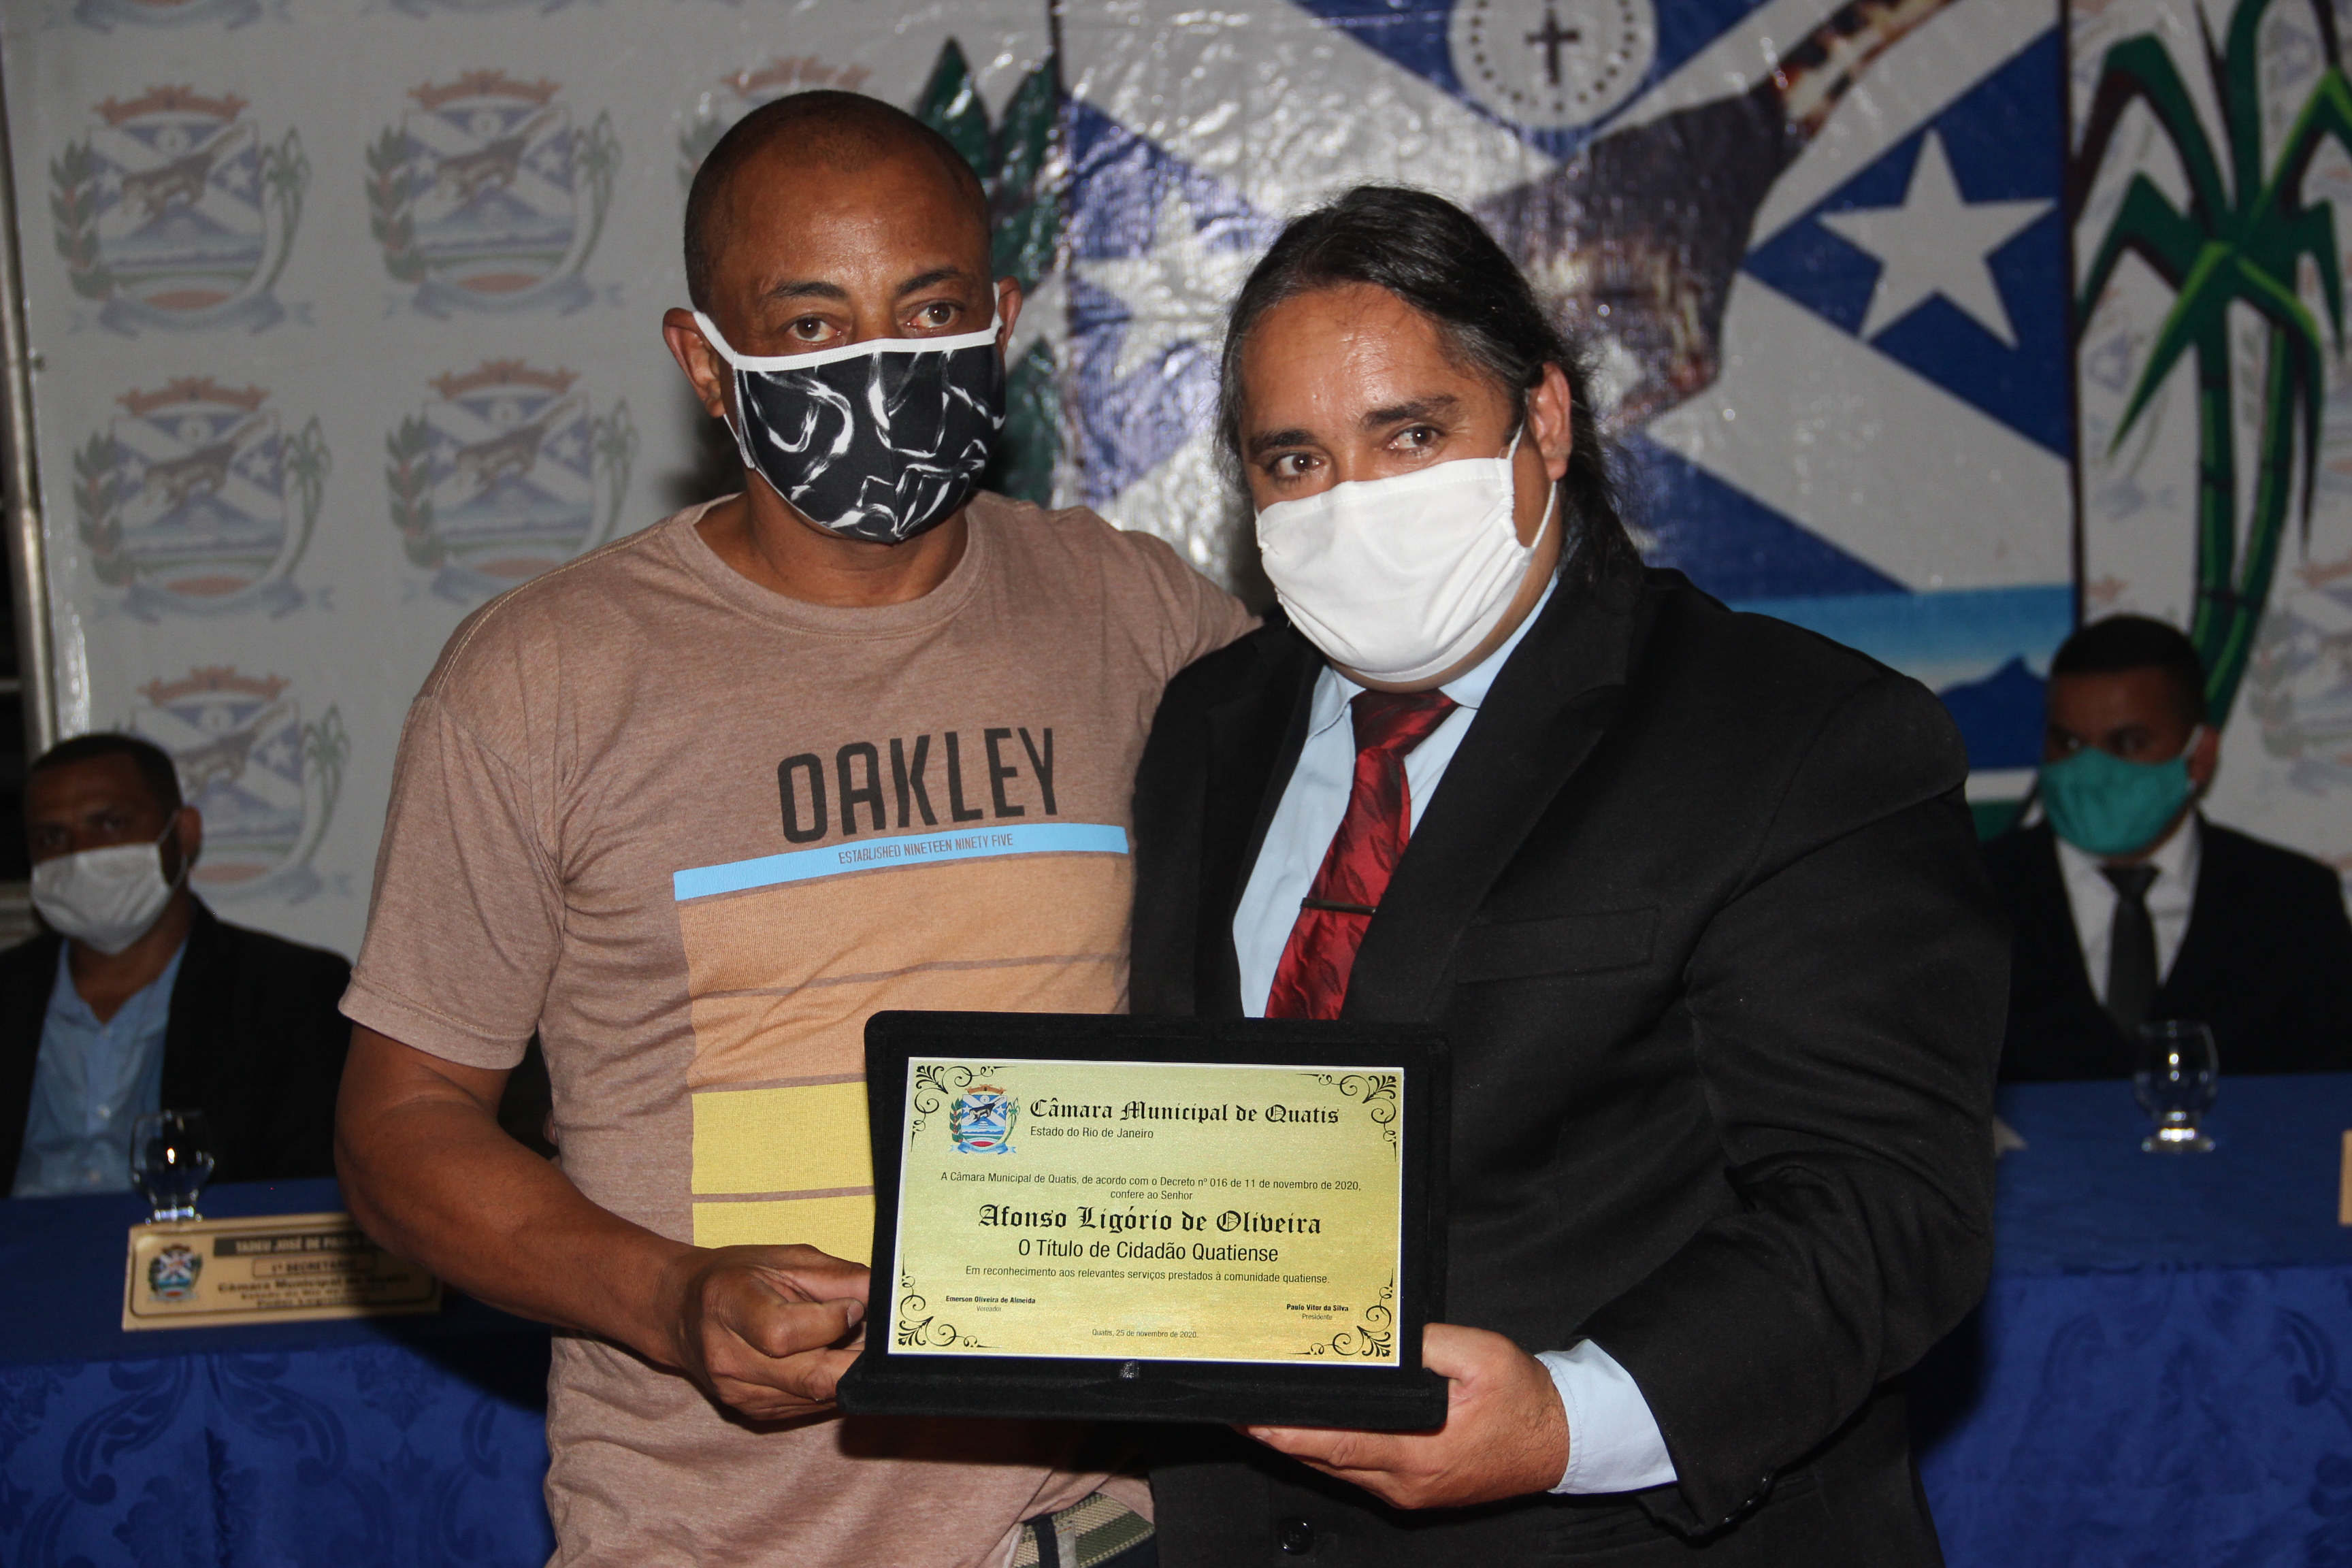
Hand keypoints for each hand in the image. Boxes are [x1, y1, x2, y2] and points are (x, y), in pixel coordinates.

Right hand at [659, 1244, 868, 1419]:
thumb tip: (884, 1297)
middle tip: (877, 1338)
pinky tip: (828, 1359)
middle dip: (856, 1359)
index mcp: (728, 1306)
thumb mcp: (784, 1258)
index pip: (785, 1334)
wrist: (679, 1312)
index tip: (854, 1307)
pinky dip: (830, 1384)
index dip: (832, 1322)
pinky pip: (810, 1405)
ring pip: (817, 1396)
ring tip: (850, 1342)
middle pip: (810, 1377)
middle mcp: (729, 1360)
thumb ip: (837, 1277)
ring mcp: (739, 1394)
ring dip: (846, 1372)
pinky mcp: (753, 1413)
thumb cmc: (736, 1276)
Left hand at [1246, 1323, 1567, 1508]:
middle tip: (1239, 1408)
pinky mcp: (1412, 1488)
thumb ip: (1429, 1344)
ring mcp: (1408, 1490)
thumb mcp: (1484, 1356)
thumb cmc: (1525, 1401)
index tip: (1253, 1419)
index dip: (1290, 1432)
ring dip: (1300, 1443)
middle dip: (1280, 1435)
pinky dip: (1330, 1449)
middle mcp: (1407, 1481)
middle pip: (1327, 1458)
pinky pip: (1357, 1471)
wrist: (1560, 1441)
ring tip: (1263, 1413)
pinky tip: (1312, 1426)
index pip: (1340, 1441)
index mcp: (1422, 1452)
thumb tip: (1384, 1336)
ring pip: (1337, 1468)